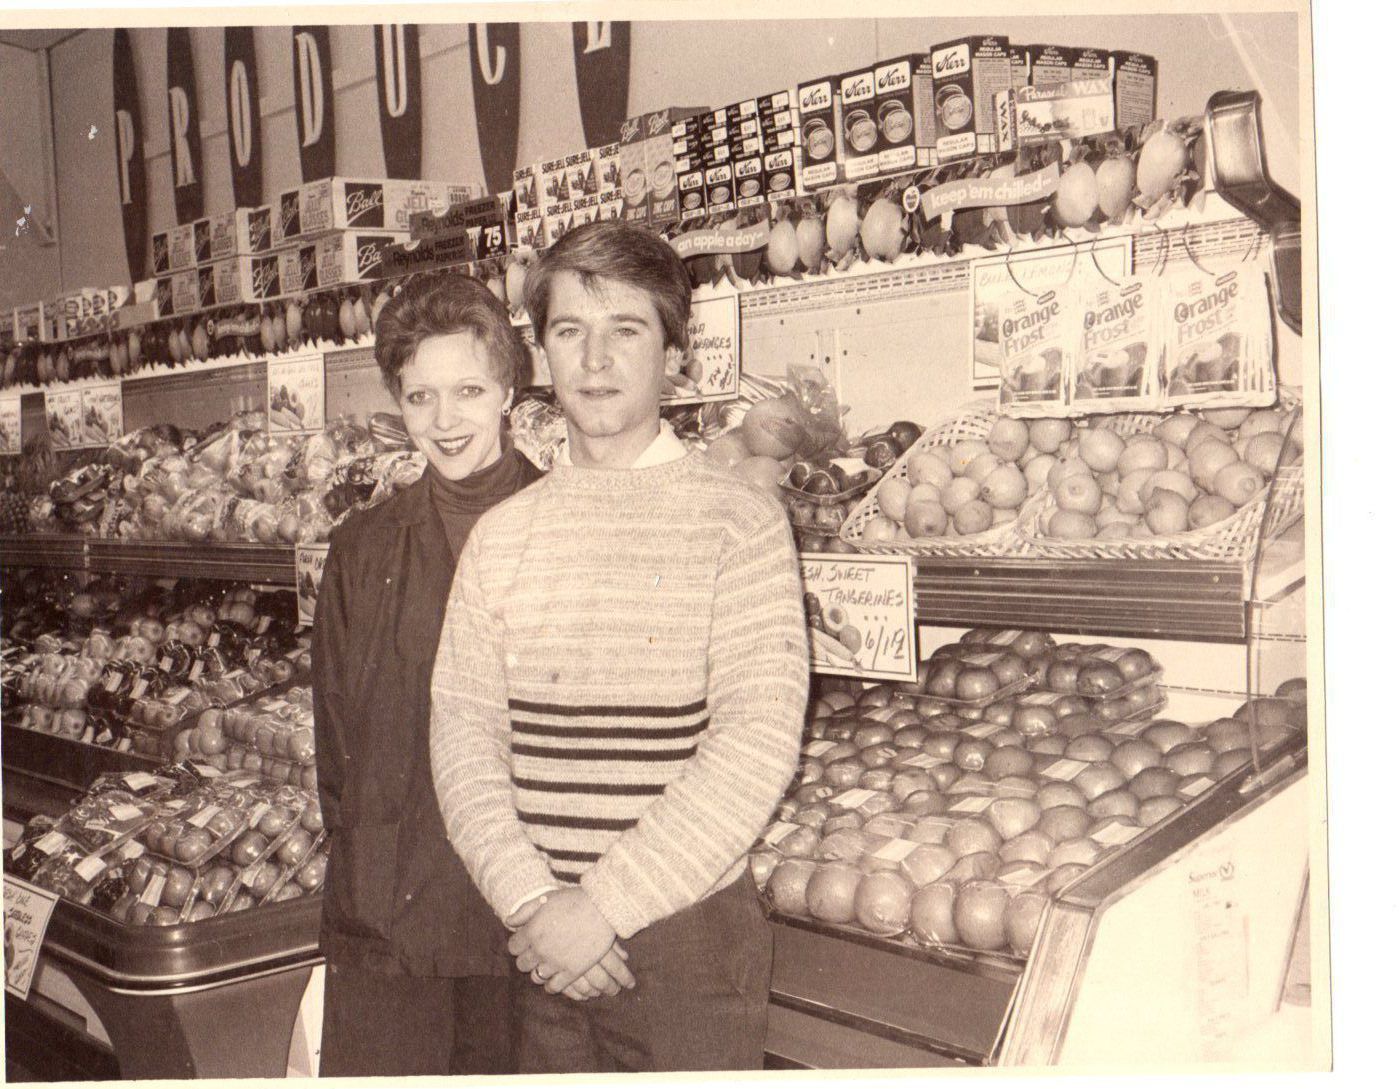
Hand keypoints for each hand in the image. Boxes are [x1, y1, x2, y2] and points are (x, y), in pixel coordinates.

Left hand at [508, 888, 628, 993]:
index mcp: (531, 931)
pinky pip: (554, 987)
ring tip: (546, 965)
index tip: (525, 942)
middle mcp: (540, 950)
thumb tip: (508, 921)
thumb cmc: (573, 900)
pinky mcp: (572, 971)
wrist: (601, 908)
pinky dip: (551, 985)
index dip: (518, 944)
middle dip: (526, 958)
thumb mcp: (546, 898)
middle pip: (522, 964)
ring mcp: (555, 962)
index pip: (513, 947)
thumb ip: (525, 910)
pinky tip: (554, 979)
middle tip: (535, 953)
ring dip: (538, 971)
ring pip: (536, 977)